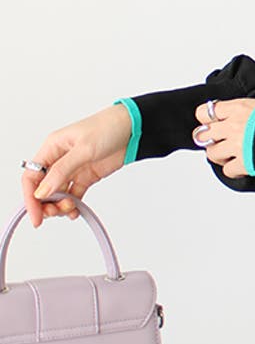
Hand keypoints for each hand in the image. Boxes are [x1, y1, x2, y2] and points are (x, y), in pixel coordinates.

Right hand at [22, 104, 133, 228]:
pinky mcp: (87, 175)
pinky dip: (73, 204)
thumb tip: (41, 192)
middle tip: (56, 213)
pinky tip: (76, 211)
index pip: (31, 176)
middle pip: (42, 188)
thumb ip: (62, 171)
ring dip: (60, 205)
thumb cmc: (108, 128)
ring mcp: (73, 168)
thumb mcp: (83, 149)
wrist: (134, 128)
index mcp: (52, 148)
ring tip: (71, 209)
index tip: (36, 215)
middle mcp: (59, 159)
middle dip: (45, 204)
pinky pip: (74, 194)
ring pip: (57, 193)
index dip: (30, 197)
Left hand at [193, 98, 254, 178]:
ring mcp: (238, 145)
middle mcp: (234, 125)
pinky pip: (227, 170)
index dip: (209, 120)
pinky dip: (234, 170)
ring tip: (232, 155)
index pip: (205, 112)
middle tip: (222, 142)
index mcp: (240, 107)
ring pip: (211, 153)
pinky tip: (244, 166)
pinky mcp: (246, 164)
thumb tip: (241, 116)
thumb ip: (249, 111)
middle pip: (203, 134)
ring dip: (220, 156)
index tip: (217, 124)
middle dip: (211, 139)